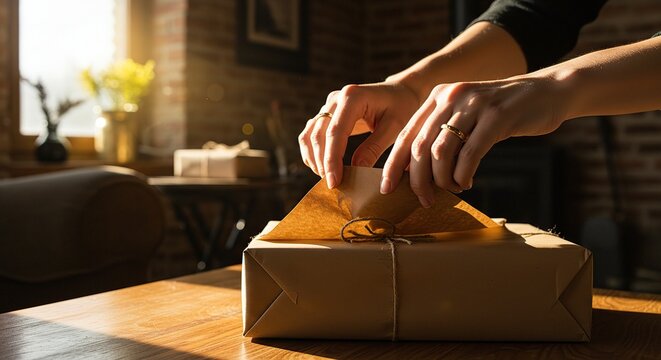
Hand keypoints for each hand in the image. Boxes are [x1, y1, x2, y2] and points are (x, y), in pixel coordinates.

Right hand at [298, 82, 419, 187]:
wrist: (401, 92)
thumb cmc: (402, 107)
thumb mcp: (395, 128)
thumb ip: (374, 148)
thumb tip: (355, 171)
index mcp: (353, 97)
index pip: (335, 132)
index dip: (332, 160)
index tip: (334, 182)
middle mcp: (336, 98)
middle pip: (318, 135)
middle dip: (323, 163)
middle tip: (333, 186)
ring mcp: (328, 105)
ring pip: (309, 135)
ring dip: (315, 159)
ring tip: (328, 178)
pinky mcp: (326, 114)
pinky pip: (310, 134)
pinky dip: (312, 153)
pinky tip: (323, 168)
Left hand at [381, 75, 567, 206]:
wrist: (547, 93)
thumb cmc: (502, 114)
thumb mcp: (466, 116)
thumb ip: (442, 135)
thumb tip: (415, 173)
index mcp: (438, 96)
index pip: (406, 134)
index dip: (394, 164)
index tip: (387, 188)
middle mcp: (452, 96)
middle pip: (419, 146)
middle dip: (417, 179)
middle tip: (422, 199)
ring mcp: (474, 104)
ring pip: (441, 152)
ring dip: (442, 180)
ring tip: (451, 190)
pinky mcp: (497, 116)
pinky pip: (470, 154)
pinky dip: (463, 175)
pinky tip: (466, 183)